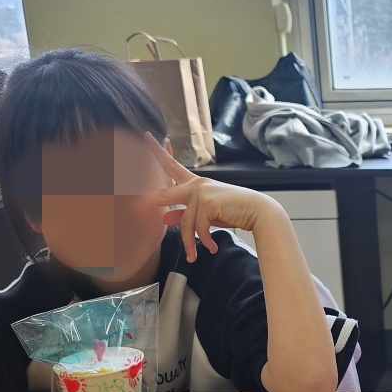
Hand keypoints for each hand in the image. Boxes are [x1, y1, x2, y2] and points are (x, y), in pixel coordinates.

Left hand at [143, 134, 285, 262]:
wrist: (258, 212)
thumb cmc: (234, 212)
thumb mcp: (207, 215)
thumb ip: (186, 214)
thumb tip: (164, 218)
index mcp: (196, 183)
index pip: (172, 166)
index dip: (158, 152)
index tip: (147, 136)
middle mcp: (196, 184)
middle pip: (166, 194)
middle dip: (149, 201)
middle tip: (133, 204)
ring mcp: (201, 192)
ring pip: (185, 222)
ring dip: (189, 243)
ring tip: (194, 256)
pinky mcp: (207, 202)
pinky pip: (198, 228)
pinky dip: (204, 241)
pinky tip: (211, 247)